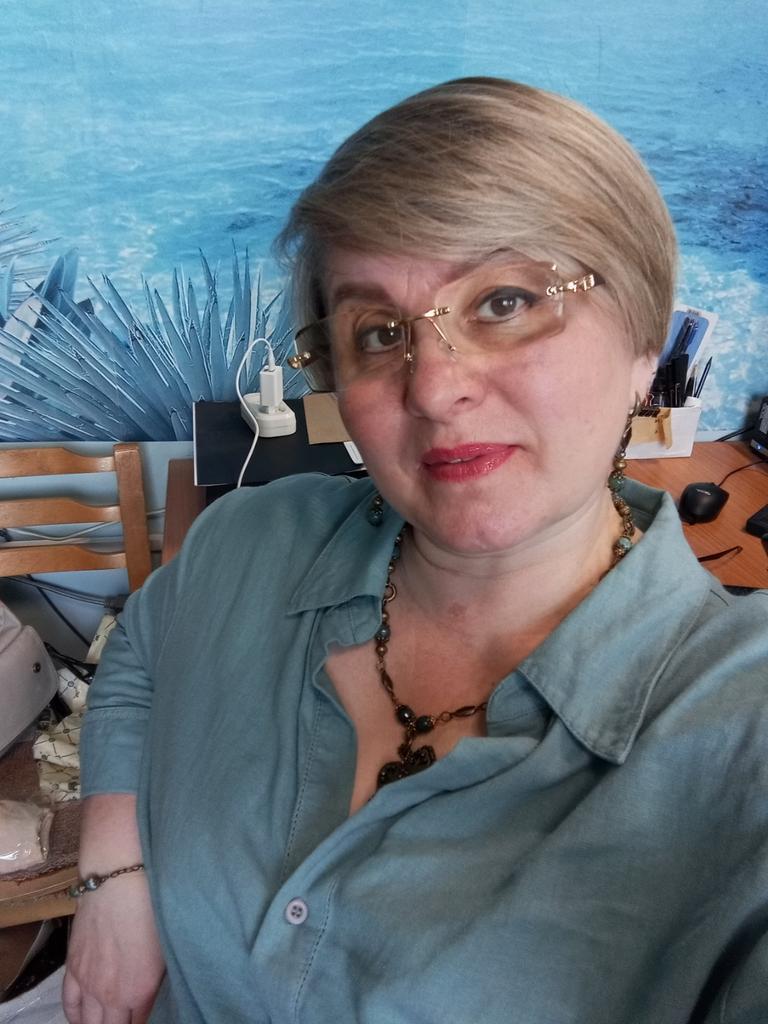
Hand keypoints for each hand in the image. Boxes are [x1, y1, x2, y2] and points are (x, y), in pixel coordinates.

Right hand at [62, 872, 165, 1023]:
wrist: (118, 882)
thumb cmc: (151, 908)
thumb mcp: (165, 948)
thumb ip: (157, 980)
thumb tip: (153, 994)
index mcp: (139, 991)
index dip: (141, 1021)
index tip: (143, 1016)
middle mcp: (111, 995)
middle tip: (126, 1016)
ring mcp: (88, 983)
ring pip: (88, 1022)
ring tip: (105, 1021)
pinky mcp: (72, 968)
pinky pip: (69, 1004)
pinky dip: (76, 1016)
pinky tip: (83, 1017)